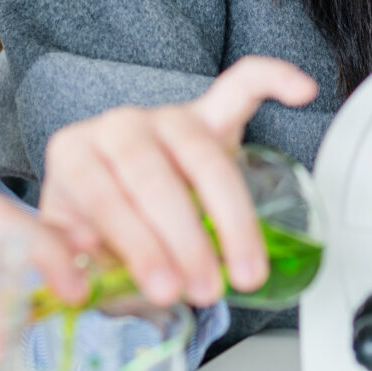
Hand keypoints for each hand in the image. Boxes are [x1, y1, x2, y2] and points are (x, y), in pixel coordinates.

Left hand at [38, 56, 317, 309]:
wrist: (105, 204)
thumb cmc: (94, 229)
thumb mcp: (72, 256)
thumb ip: (69, 270)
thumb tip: (76, 288)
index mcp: (74, 156)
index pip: (104, 196)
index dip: (137, 245)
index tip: (164, 289)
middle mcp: (118, 127)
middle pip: (155, 176)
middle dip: (185, 238)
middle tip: (205, 289)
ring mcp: (166, 117)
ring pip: (203, 154)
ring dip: (231, 216)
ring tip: (247, 268)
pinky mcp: (206, 114)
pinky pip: (241, 86)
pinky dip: (272, 80)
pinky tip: (301, 91)